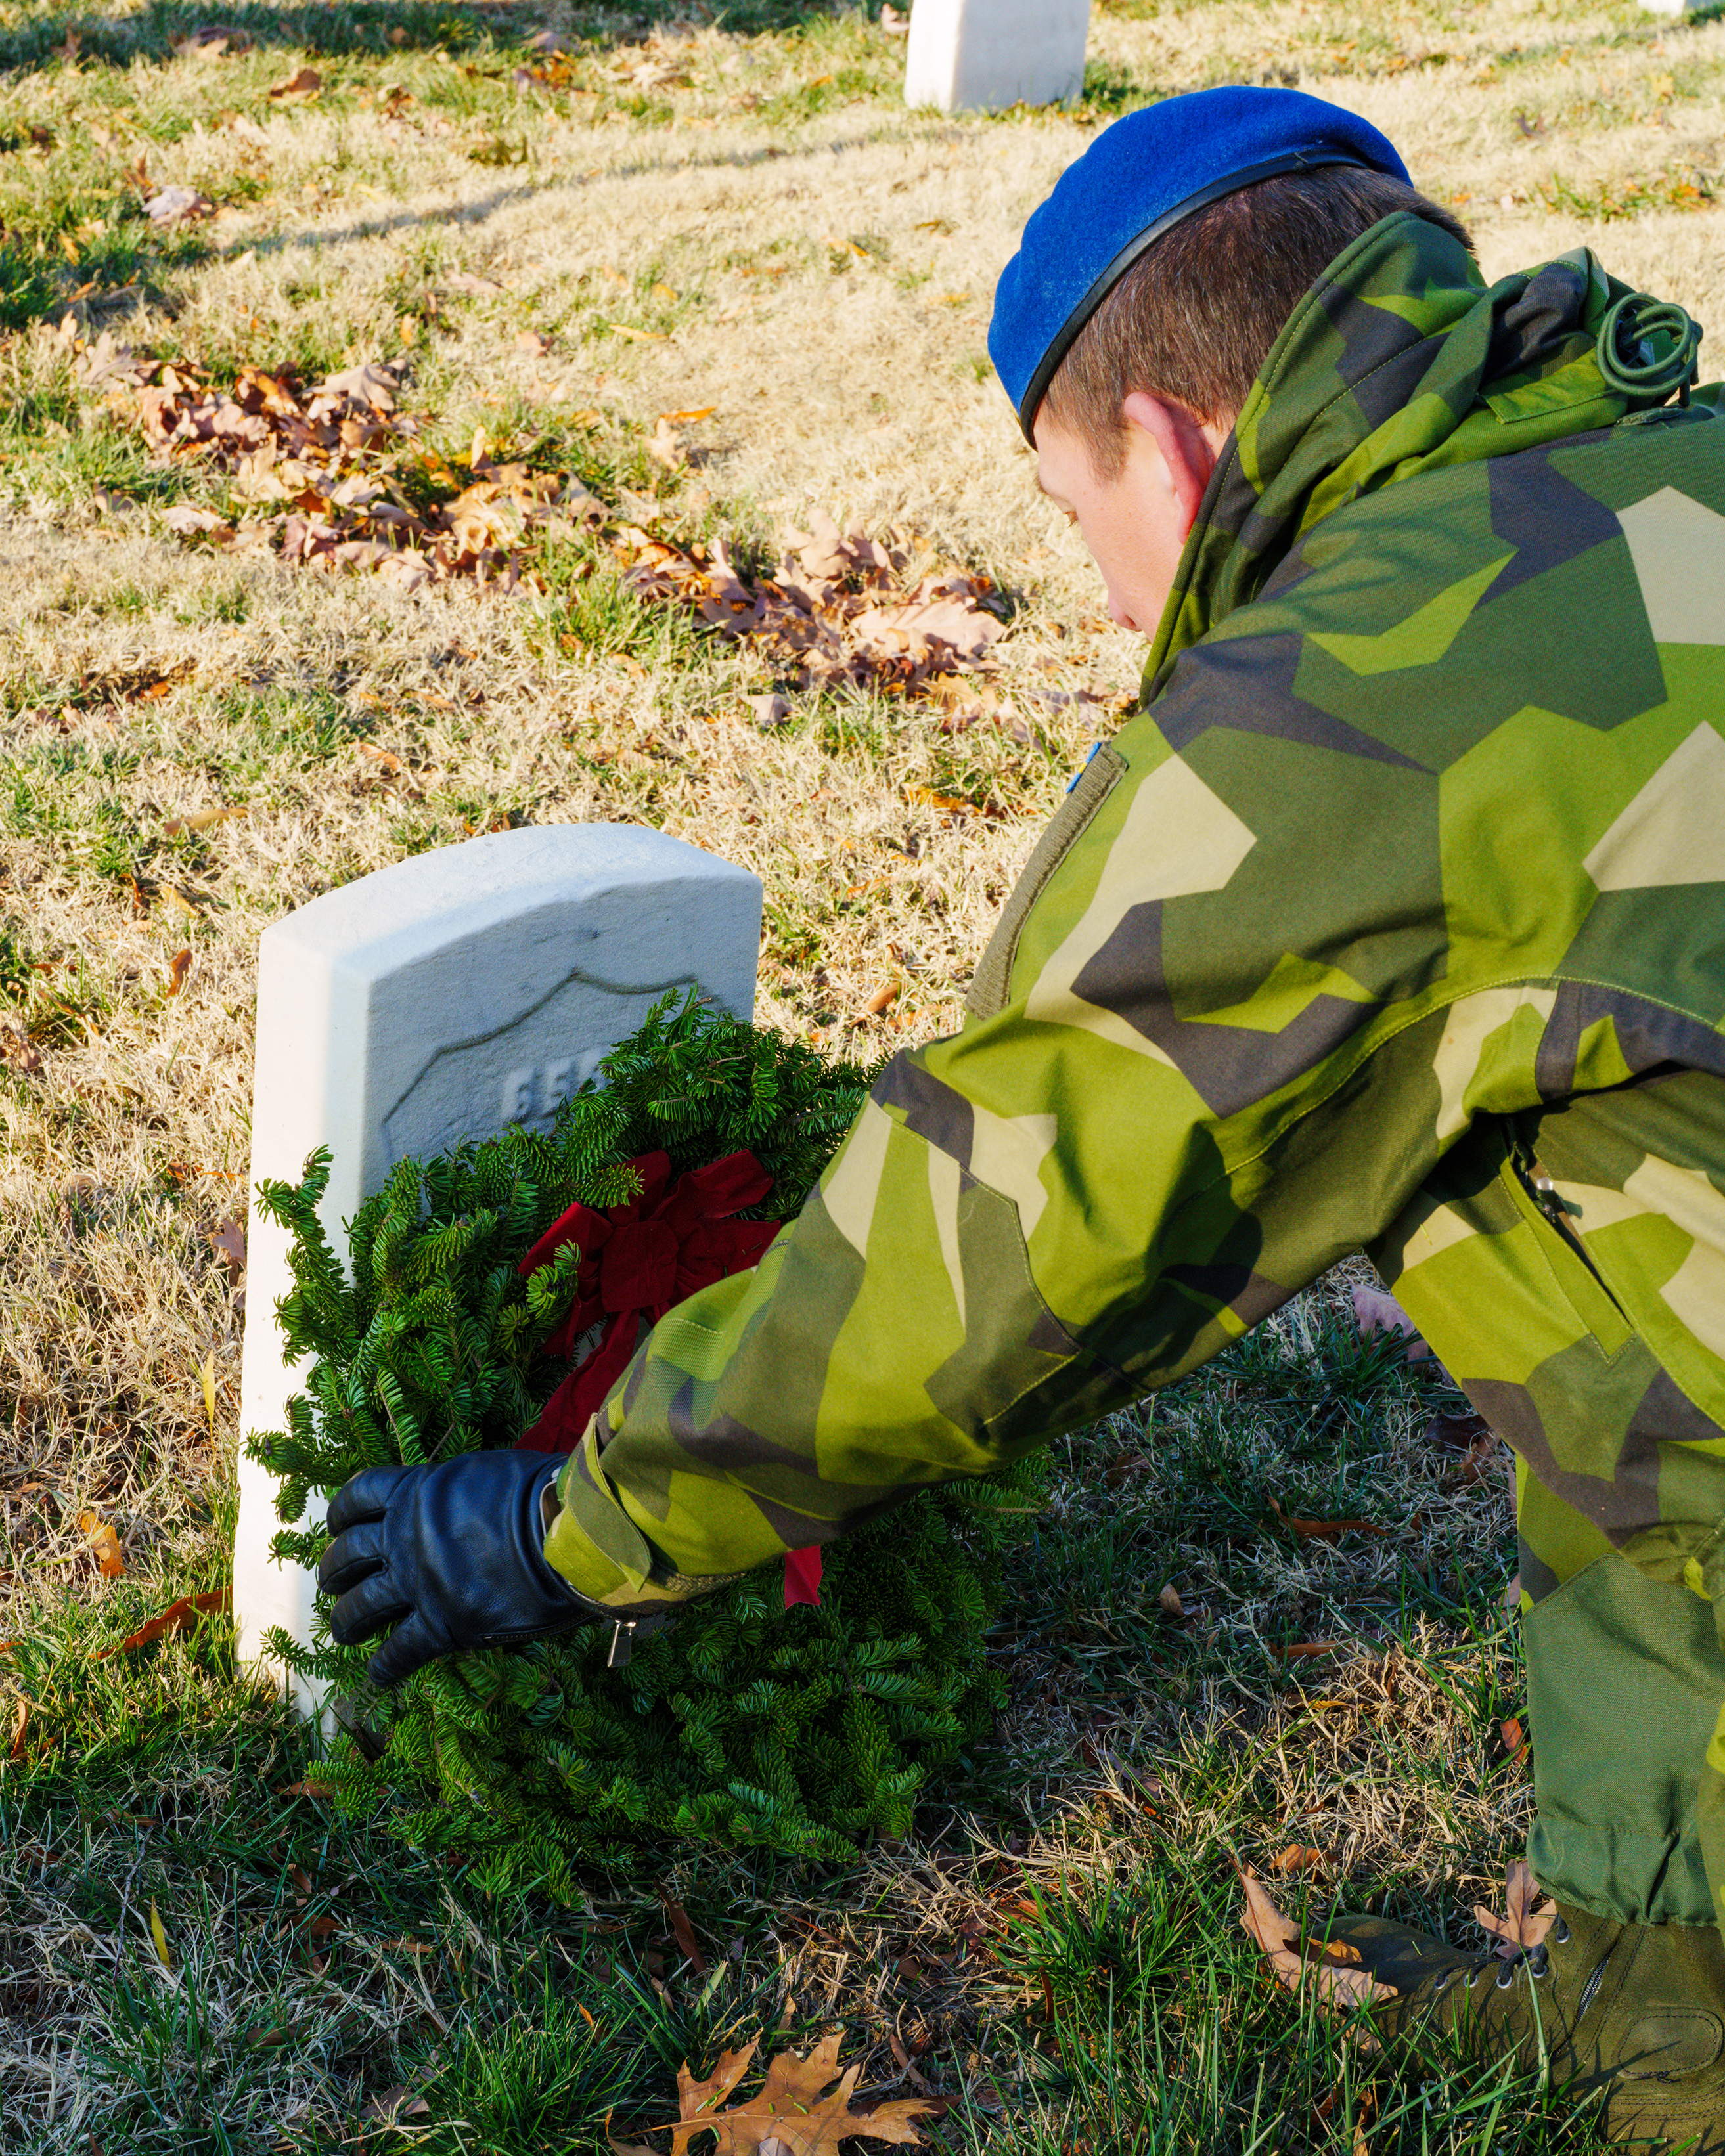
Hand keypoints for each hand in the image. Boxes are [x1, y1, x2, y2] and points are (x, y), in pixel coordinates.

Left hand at [318, 1450, 598, 1688]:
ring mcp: (419, 1583)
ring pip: (360, 1608)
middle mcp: (406, 1536)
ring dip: (346, 1622)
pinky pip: (399, 1653)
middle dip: (335, 1571)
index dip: (342, 1513)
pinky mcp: (442, 1625)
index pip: (359, 1495)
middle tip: (334, 1584)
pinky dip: (384, 1667)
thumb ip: (456, 1494)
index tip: (338, 1526)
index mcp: (417, 1493)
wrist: (566, 1531)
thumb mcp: (485, 1473)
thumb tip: (458, 1505)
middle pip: (348, 1555)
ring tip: (345, 1632)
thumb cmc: (541, 1491)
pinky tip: (380, 1674)